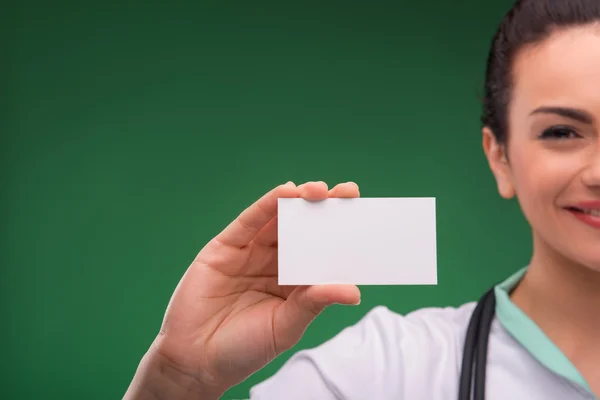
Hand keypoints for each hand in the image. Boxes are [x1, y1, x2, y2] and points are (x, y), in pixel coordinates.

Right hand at [124, 181, 360, 398]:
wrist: (195, 361)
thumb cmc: (243, 349)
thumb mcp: (286, 326)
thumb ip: (313, 303)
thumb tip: (353, 291)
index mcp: (293, 283)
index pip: (321, 251)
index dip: (339, 233)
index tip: (362, 216)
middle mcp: (273, 264)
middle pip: (303, 229)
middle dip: (324, 209)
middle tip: (347, 192)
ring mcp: (249, 254)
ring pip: (277, 220)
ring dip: (297, 201)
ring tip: (318, 190)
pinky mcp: (224, 248)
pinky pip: (248, 222)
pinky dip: (266, 205)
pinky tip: (285, 193)